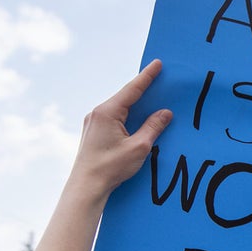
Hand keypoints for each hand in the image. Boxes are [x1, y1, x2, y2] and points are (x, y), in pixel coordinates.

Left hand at [67, 59, 173, 198]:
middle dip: (142, 89)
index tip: (157, 63)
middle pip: (124, 97)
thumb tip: (165, 113)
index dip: (147, 76)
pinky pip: (113, 117)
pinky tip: (136, 120)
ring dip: (135, 104)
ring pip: (119, 108)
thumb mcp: (138, 147)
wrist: (85, 187)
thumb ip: (153, 127)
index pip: (132, 89)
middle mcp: (97, 113)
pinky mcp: (93, 132)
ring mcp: (93, 122)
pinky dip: (127, 115)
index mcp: (107, 112)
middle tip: (158, 78)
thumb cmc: (110, 168)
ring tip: (150, 99)